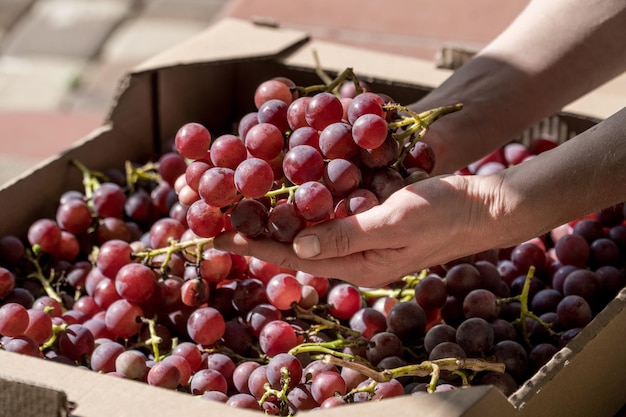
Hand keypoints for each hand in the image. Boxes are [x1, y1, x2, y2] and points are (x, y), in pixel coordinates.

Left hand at [214, 174, 503, 287]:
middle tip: (217, 216)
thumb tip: (297, 245)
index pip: (293, 258)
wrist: (480, 206)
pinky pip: (325, 217)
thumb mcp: (395, 222)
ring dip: (273, 219)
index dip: (253, 245)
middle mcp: (352, 257)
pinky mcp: (368, 221)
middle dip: (254, 233)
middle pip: (292, 247)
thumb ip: (347, 235)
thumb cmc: (443, 214)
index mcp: (356, 266)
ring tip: (239, 203)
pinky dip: (301, 205)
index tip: (216, 234)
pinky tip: (286, 190)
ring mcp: (360, 240)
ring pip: (306, 232)